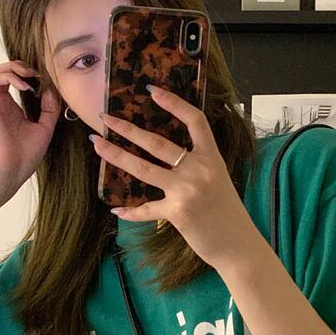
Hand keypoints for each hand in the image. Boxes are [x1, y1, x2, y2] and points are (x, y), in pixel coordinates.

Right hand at [0, 60, 61, 195]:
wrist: (11, 170)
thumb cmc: (25, 155)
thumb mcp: (44, 128)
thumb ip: (49, 108)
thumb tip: (52, 89)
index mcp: (11, 108)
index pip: (16, 79)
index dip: (31, 74)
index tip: (47, 80)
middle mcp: (0, 103)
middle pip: (5, 70)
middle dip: (23, 66)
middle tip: (39, 75)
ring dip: (14, 67)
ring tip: (30, 76)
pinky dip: (9, 75)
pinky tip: (24, 87)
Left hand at [91, 84, 255, 268]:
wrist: (237, 244)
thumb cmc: (227, 213)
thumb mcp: (218, 179)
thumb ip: (197, 165)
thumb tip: (167, 155)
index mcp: (212, 157)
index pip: (194, 120)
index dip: (173, 103)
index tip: (151, 90)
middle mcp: (199, 169)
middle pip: (157, 143)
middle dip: (128, 128)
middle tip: (106, 118)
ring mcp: (187, 190)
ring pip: (143, 169)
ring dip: (116, 156)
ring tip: (98, 145)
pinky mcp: (177, 212)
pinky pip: (146, 209)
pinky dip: (130, 211)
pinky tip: (116, 209)